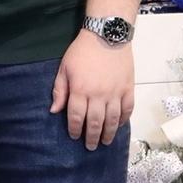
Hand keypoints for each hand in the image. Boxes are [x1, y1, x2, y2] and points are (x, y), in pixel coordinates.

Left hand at [50, 30, 134, 150]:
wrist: (107, 36)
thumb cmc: (82, 52)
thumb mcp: (64, 68)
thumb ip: (60, 90)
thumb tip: (54, 111)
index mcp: (80, 90)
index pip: (76, 116)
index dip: (74, 129)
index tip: (74, 136)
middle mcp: (98, 95)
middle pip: (95, 122)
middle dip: (92, 137)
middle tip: (91, 147)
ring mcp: (115, 93)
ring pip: (112, 120)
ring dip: (108, 133)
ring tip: (105, 142)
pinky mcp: (128, 89)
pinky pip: (127, 109)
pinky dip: (123, 120)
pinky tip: (118, 126)